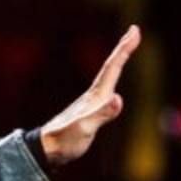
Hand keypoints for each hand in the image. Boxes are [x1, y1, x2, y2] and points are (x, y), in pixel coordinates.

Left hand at [40, 25, 141, 165]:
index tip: (135, 31)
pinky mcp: (87, 113)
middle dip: (123, 49)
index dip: (124, 50)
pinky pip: (104, 90)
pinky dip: (111, 80)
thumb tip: (117, 99)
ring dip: (118, 61)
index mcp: (95, 97)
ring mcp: (90, 104)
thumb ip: (100, 115)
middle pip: (110, 68)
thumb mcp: (84, 129)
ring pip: (107, 77)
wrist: (45, 150)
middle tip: (134, 30)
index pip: (112, 69)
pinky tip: (110, 84)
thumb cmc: (64, 141)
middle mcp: (93, 96)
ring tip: (125, 49)